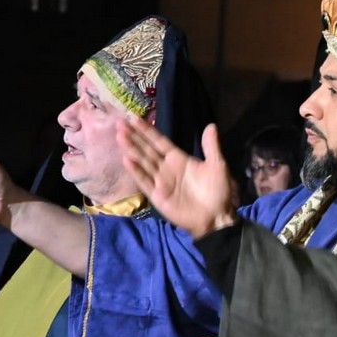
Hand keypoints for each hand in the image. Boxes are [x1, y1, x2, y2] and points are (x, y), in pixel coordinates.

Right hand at [118, 120, 235, 240]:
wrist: (215, 218)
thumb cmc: (218, 192)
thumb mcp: (217, 166)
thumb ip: (211, 147)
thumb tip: (211, 126)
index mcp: (179, 159)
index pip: (159, 142)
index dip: (147, 131)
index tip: (134, 118)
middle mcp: (166, 168)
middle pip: (147, 149)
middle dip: (133, 137)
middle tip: (119, 123)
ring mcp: (160, 181)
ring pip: (143, 162)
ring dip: (131, 149)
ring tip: (120, 136)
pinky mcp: (157, 195)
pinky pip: (145, 181)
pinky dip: (136, 171)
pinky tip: (127, 159)